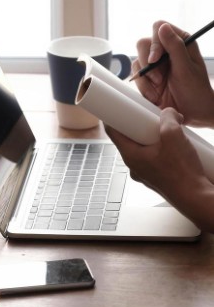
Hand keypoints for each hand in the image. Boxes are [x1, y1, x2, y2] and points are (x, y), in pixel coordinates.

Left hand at [105, 108, 213, 230]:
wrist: (196, 198)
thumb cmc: (182, 172)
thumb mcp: (174, 136)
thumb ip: (168, 119)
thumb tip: (168, 112)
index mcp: (130, 156)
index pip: (112, 133)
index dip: (111, 118)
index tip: (113, 108)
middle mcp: (134, 166)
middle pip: (129, 140)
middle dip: (138, 127)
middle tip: (147, 117)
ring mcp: (145, 174)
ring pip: (143, 150)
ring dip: (152, 139)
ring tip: (167, 131)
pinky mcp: (157, 178)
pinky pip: (154, 160)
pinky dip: (161, 150)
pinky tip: (175, 147)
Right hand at [133, 21, 213, 126]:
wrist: (193, 114)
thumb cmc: (196, 91)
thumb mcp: (186, 68)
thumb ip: (175, 47)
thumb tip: (163, 27)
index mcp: (181, 42)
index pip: (159, 28)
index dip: (155, 42)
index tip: (155, 60)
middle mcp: (166, 51)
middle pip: (143, 44)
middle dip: (146, 62)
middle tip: (157, 78)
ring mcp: (155, 65)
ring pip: (137, 61)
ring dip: (145, 77)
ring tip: (159, 87)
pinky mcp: (147, 78)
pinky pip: (136, 76)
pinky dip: (143, 87)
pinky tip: (155, 95)